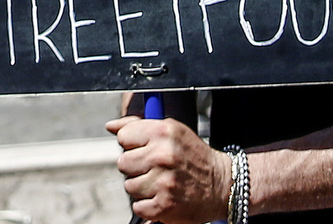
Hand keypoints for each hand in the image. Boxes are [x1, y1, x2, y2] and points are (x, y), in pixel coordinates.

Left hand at [107, 115, 230, 223]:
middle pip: (123, 163)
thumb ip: (139, 126)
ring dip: (142, 187)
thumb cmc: (193, 156)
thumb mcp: (172, 131)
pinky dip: (148, 205)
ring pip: (129, 186)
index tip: (144, 149)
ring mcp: (163, 182)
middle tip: (154, 168)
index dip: (132, 144)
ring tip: (161, 182)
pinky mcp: (164, 206)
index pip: (123, 137)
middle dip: (135, 167)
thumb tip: (111, 126)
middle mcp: (162, 155)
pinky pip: (137, 206)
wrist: (221, 185)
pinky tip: (162, 196)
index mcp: (163, 132)